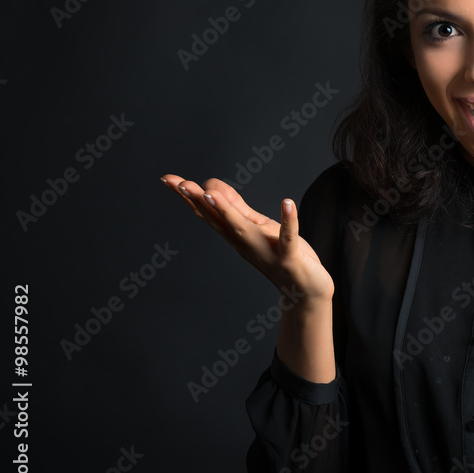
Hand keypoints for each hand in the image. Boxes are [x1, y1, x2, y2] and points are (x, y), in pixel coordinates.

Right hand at [160, 174, 333, 304]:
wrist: (304, 292)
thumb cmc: (280, 256)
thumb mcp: (256, 228)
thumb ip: (236, 208)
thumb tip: (211, 186)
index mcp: (236, 236)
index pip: (209, 214)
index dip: (189, 197)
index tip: (169, 180)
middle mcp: (245, 244)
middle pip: (219, 221)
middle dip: (199, 203)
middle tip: (181, 185)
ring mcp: (266, 252)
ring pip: (243, 230)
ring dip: (227, 212)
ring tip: (211, 193)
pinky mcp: (290, 258)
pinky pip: (288, 238)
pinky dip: (288, 222)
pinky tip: (287, 203)